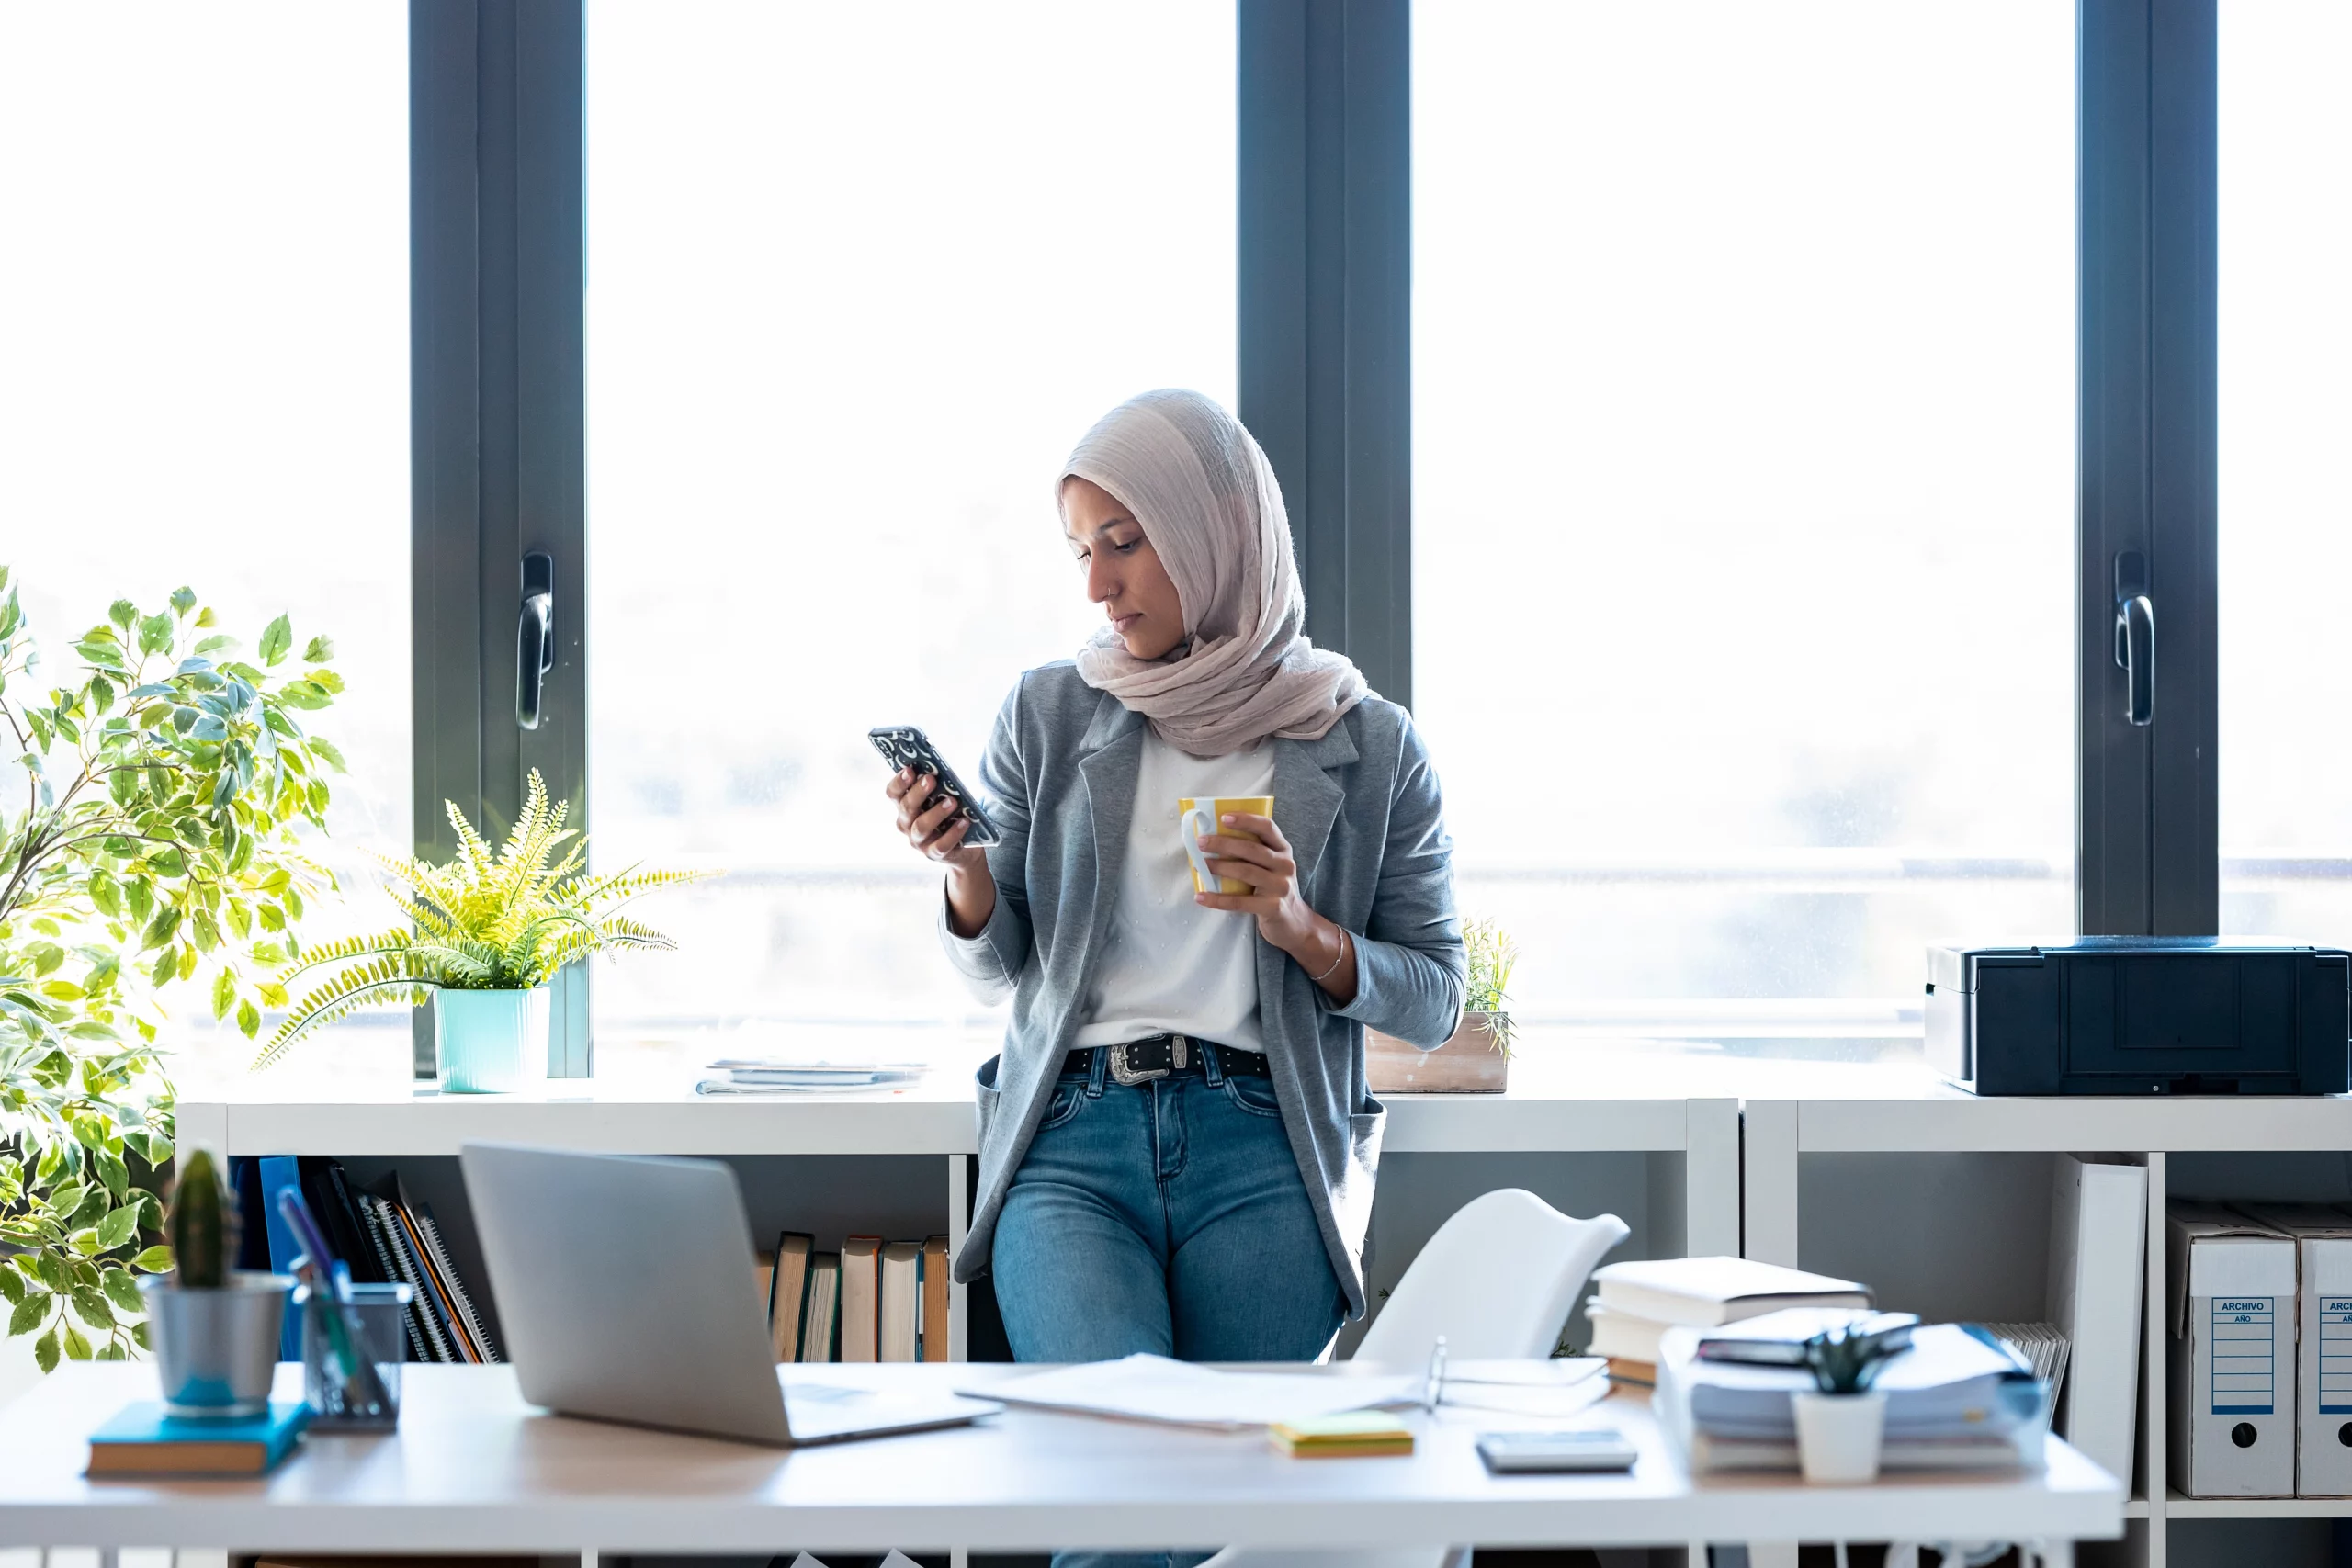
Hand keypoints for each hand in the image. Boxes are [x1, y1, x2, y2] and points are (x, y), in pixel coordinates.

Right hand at [885, 768, 995, 935]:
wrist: (963, 848)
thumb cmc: (950, 816)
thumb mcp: (941, 799)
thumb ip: (938, 787)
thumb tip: (940, 771)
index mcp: (905, 807)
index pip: (893, 793)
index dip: (899, 781)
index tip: (910, 769)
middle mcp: (906, 824)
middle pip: (906, 808)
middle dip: (918, 792)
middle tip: (931, 779)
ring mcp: (918, 842)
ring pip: (921, 827)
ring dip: (936, 813)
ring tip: (952, 801)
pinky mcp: (933, 854)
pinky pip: (940, 845)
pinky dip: (953, 833)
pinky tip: (964, 822)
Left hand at [1194, 812, 1319, 948]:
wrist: (1294, 924)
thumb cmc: (1273, 889)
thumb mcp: (1271, 867)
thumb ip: (1252, 853)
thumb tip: (1213, 841)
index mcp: (1283, 850)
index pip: (1267, 827)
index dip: (1246, 820)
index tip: (1223, 817)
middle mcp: (1285, 865)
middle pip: (1253, 849)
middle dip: (1224, 843)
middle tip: (1200, 842)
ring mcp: (1281, 887)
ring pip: (1246, 872)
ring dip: (1220, 867)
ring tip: (1199, 866)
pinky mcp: (1273, 907)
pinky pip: (1241, 902)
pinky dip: (1218, 899)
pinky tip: (1201, 896)